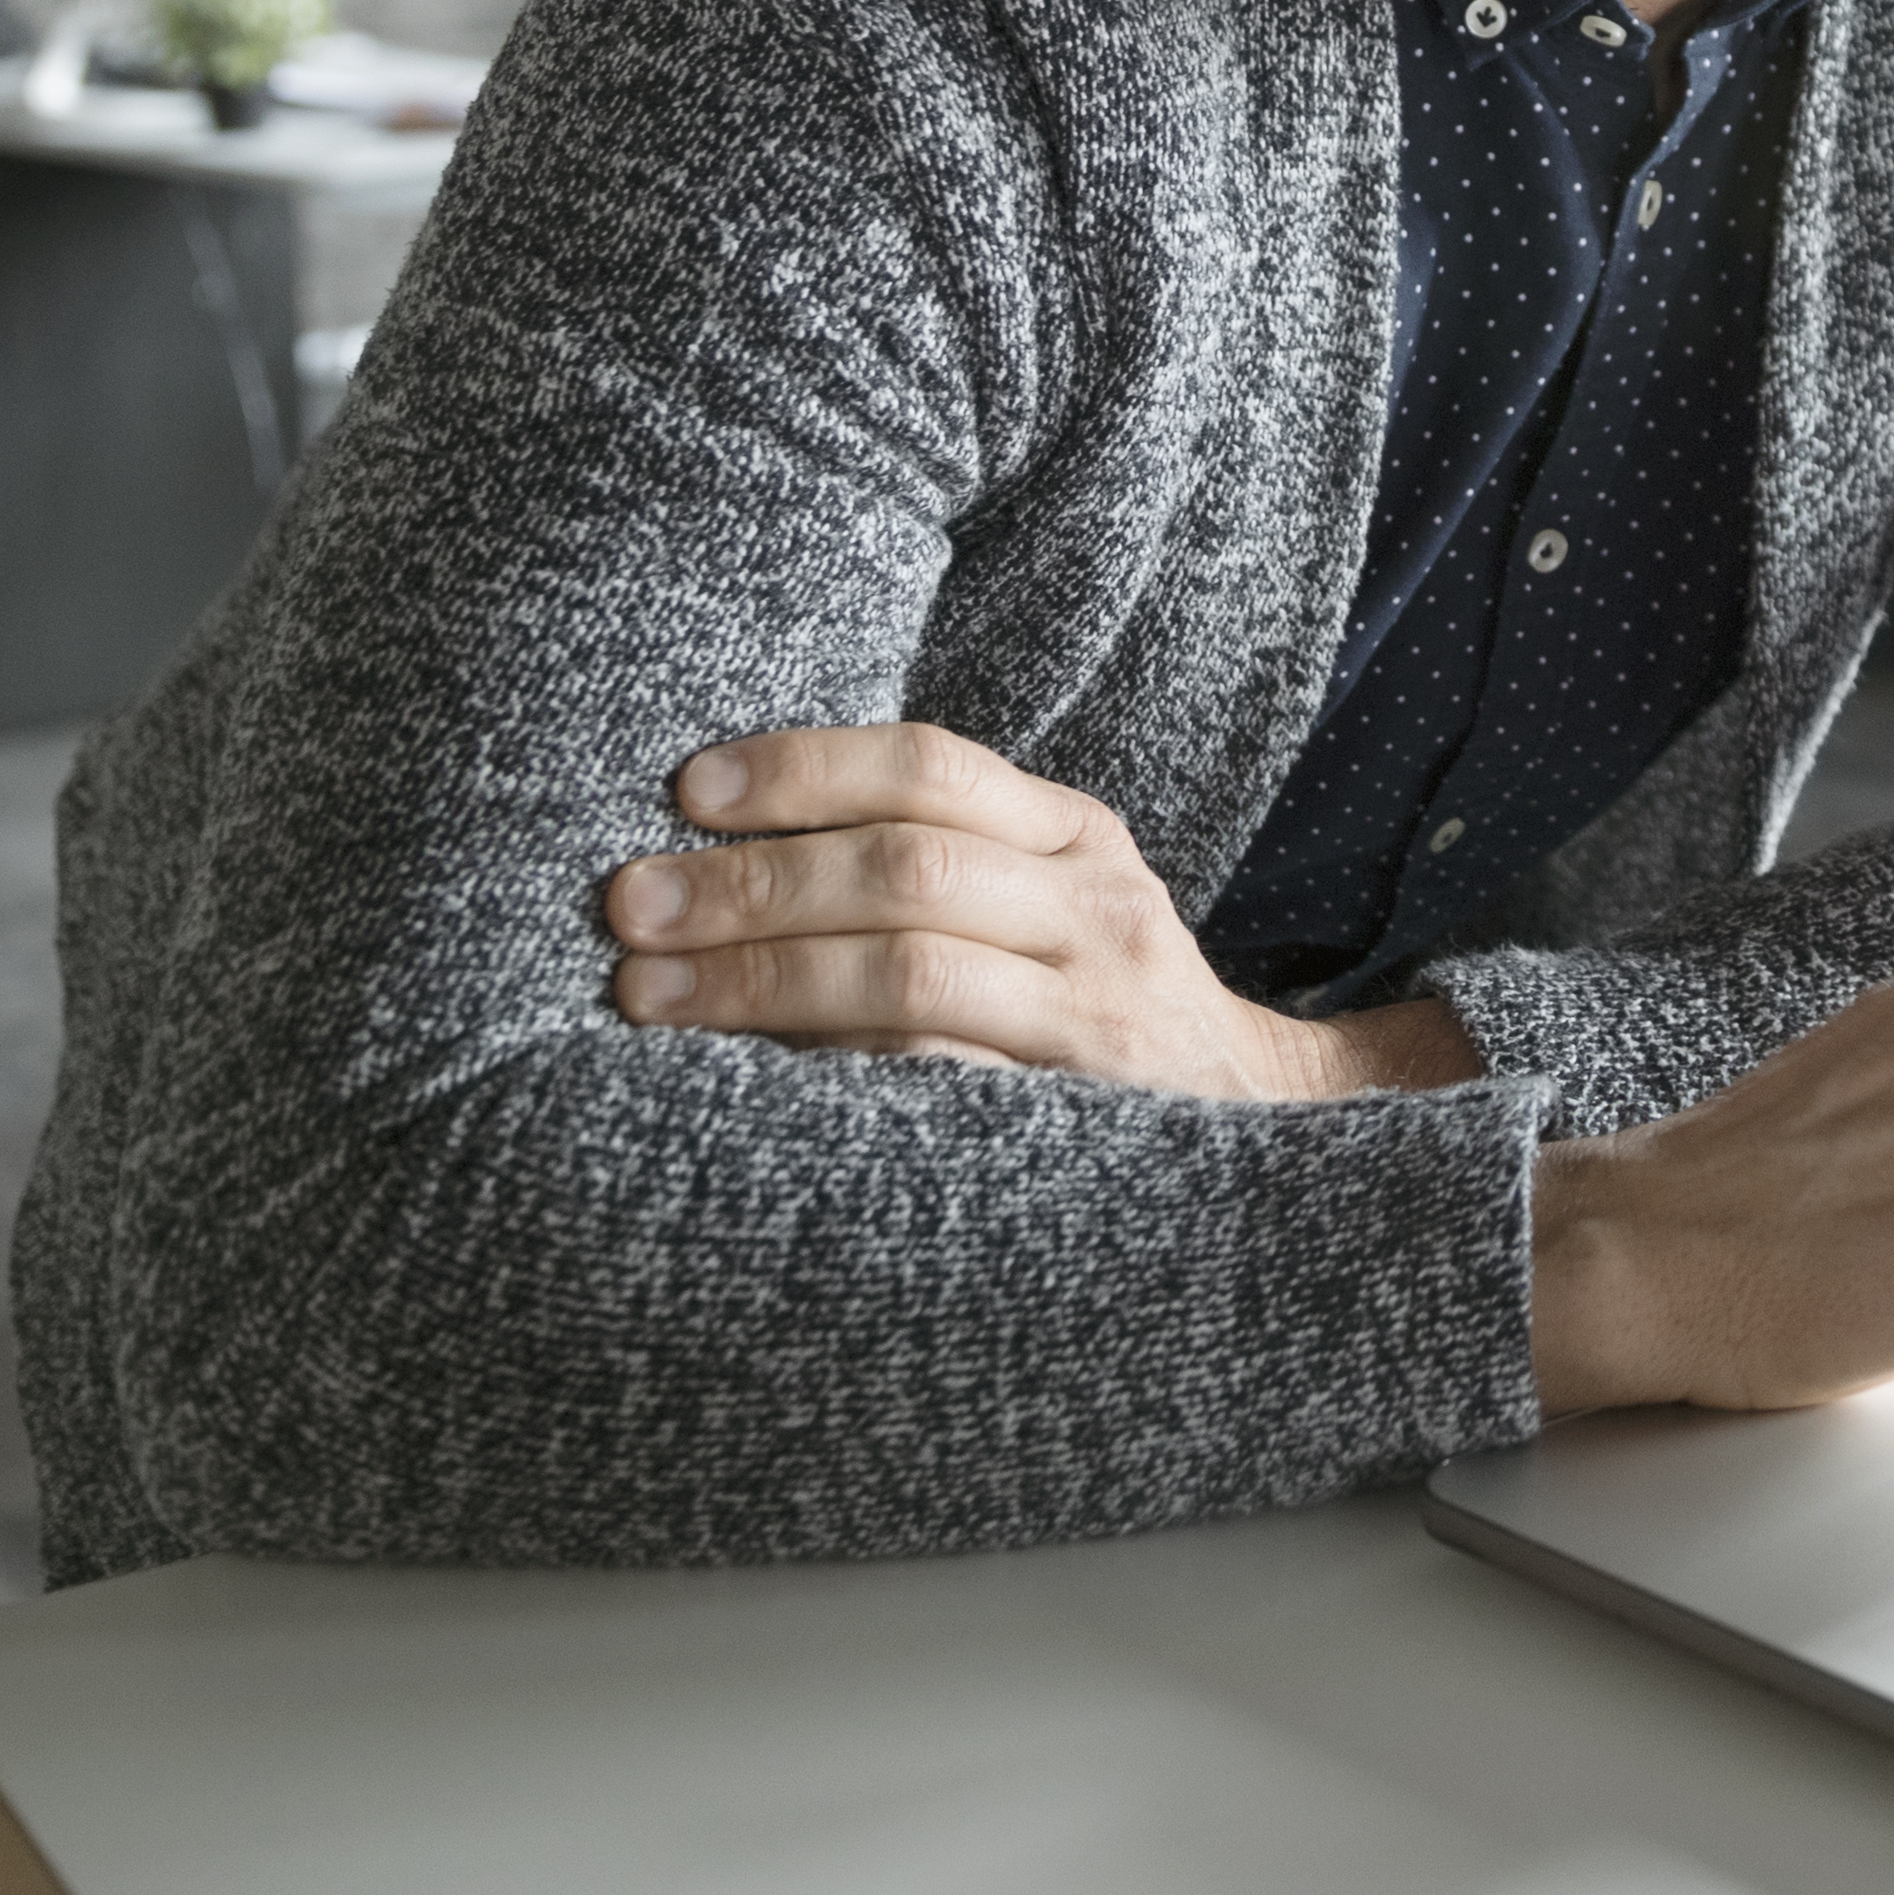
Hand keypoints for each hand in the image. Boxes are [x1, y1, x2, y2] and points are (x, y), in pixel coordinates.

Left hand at [602, 723, 1479, 1098]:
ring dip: (759, 981)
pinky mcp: (1073, 1120)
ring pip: (908, 975)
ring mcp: (1092, 1019)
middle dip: (750, 885)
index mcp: (1077, 836)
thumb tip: (727, 842)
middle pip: (903, 869)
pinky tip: (738, 1079)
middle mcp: (1096, 912)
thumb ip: (939, 859)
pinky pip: (929, 1084)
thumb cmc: (1097, 1004)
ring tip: (648, 997)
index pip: (932, 768)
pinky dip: (824, 1073)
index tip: (686, 793)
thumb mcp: (1051, 902)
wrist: (1263, 1127)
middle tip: (630, 907)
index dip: (804, 769)